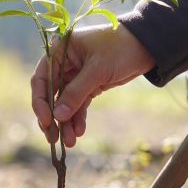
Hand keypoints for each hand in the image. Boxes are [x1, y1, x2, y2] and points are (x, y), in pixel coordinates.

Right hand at [31, 23, 154, 146]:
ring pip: (65, 103)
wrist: (147, 46)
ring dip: (66, 122)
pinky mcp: (89, 85)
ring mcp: (76, 76)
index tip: (47, 121)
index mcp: (60, 51)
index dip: (41, 102)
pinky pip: (79, 104)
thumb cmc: (120, 48)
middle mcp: (64, 64)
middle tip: (53, 138)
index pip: (41, 79)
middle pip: (51, 94)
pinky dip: (78, 118)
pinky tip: (79, 131)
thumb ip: (76, 93)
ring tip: (70, 141)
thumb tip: (58, 116)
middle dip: (53, 117)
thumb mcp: (97, 70)